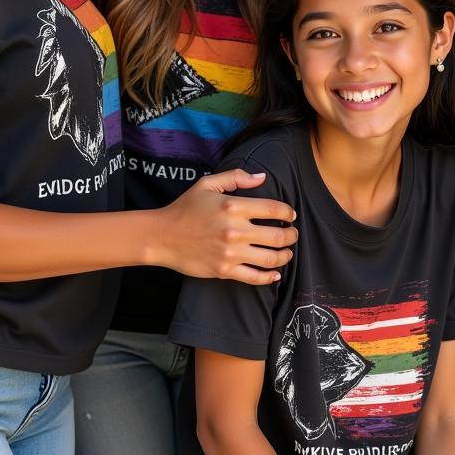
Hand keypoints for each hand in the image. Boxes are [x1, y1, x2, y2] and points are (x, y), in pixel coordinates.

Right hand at [151, 169, 297, 283]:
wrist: (162, 236)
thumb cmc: (185, 208)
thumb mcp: (208, 184)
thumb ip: (237, 177)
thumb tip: (262, 177)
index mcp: (233, 206)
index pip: (274, 209)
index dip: (288, 212)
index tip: (290, 215)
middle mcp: (235, 230)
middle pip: (277, 235)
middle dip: (291, 235)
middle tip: (293, 234)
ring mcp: (230, 253)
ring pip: (270, 258)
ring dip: (285, 256)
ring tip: (287, 252)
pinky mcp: (224, 270)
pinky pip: (254, 277)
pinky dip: (269, 277)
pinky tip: (275, 274)